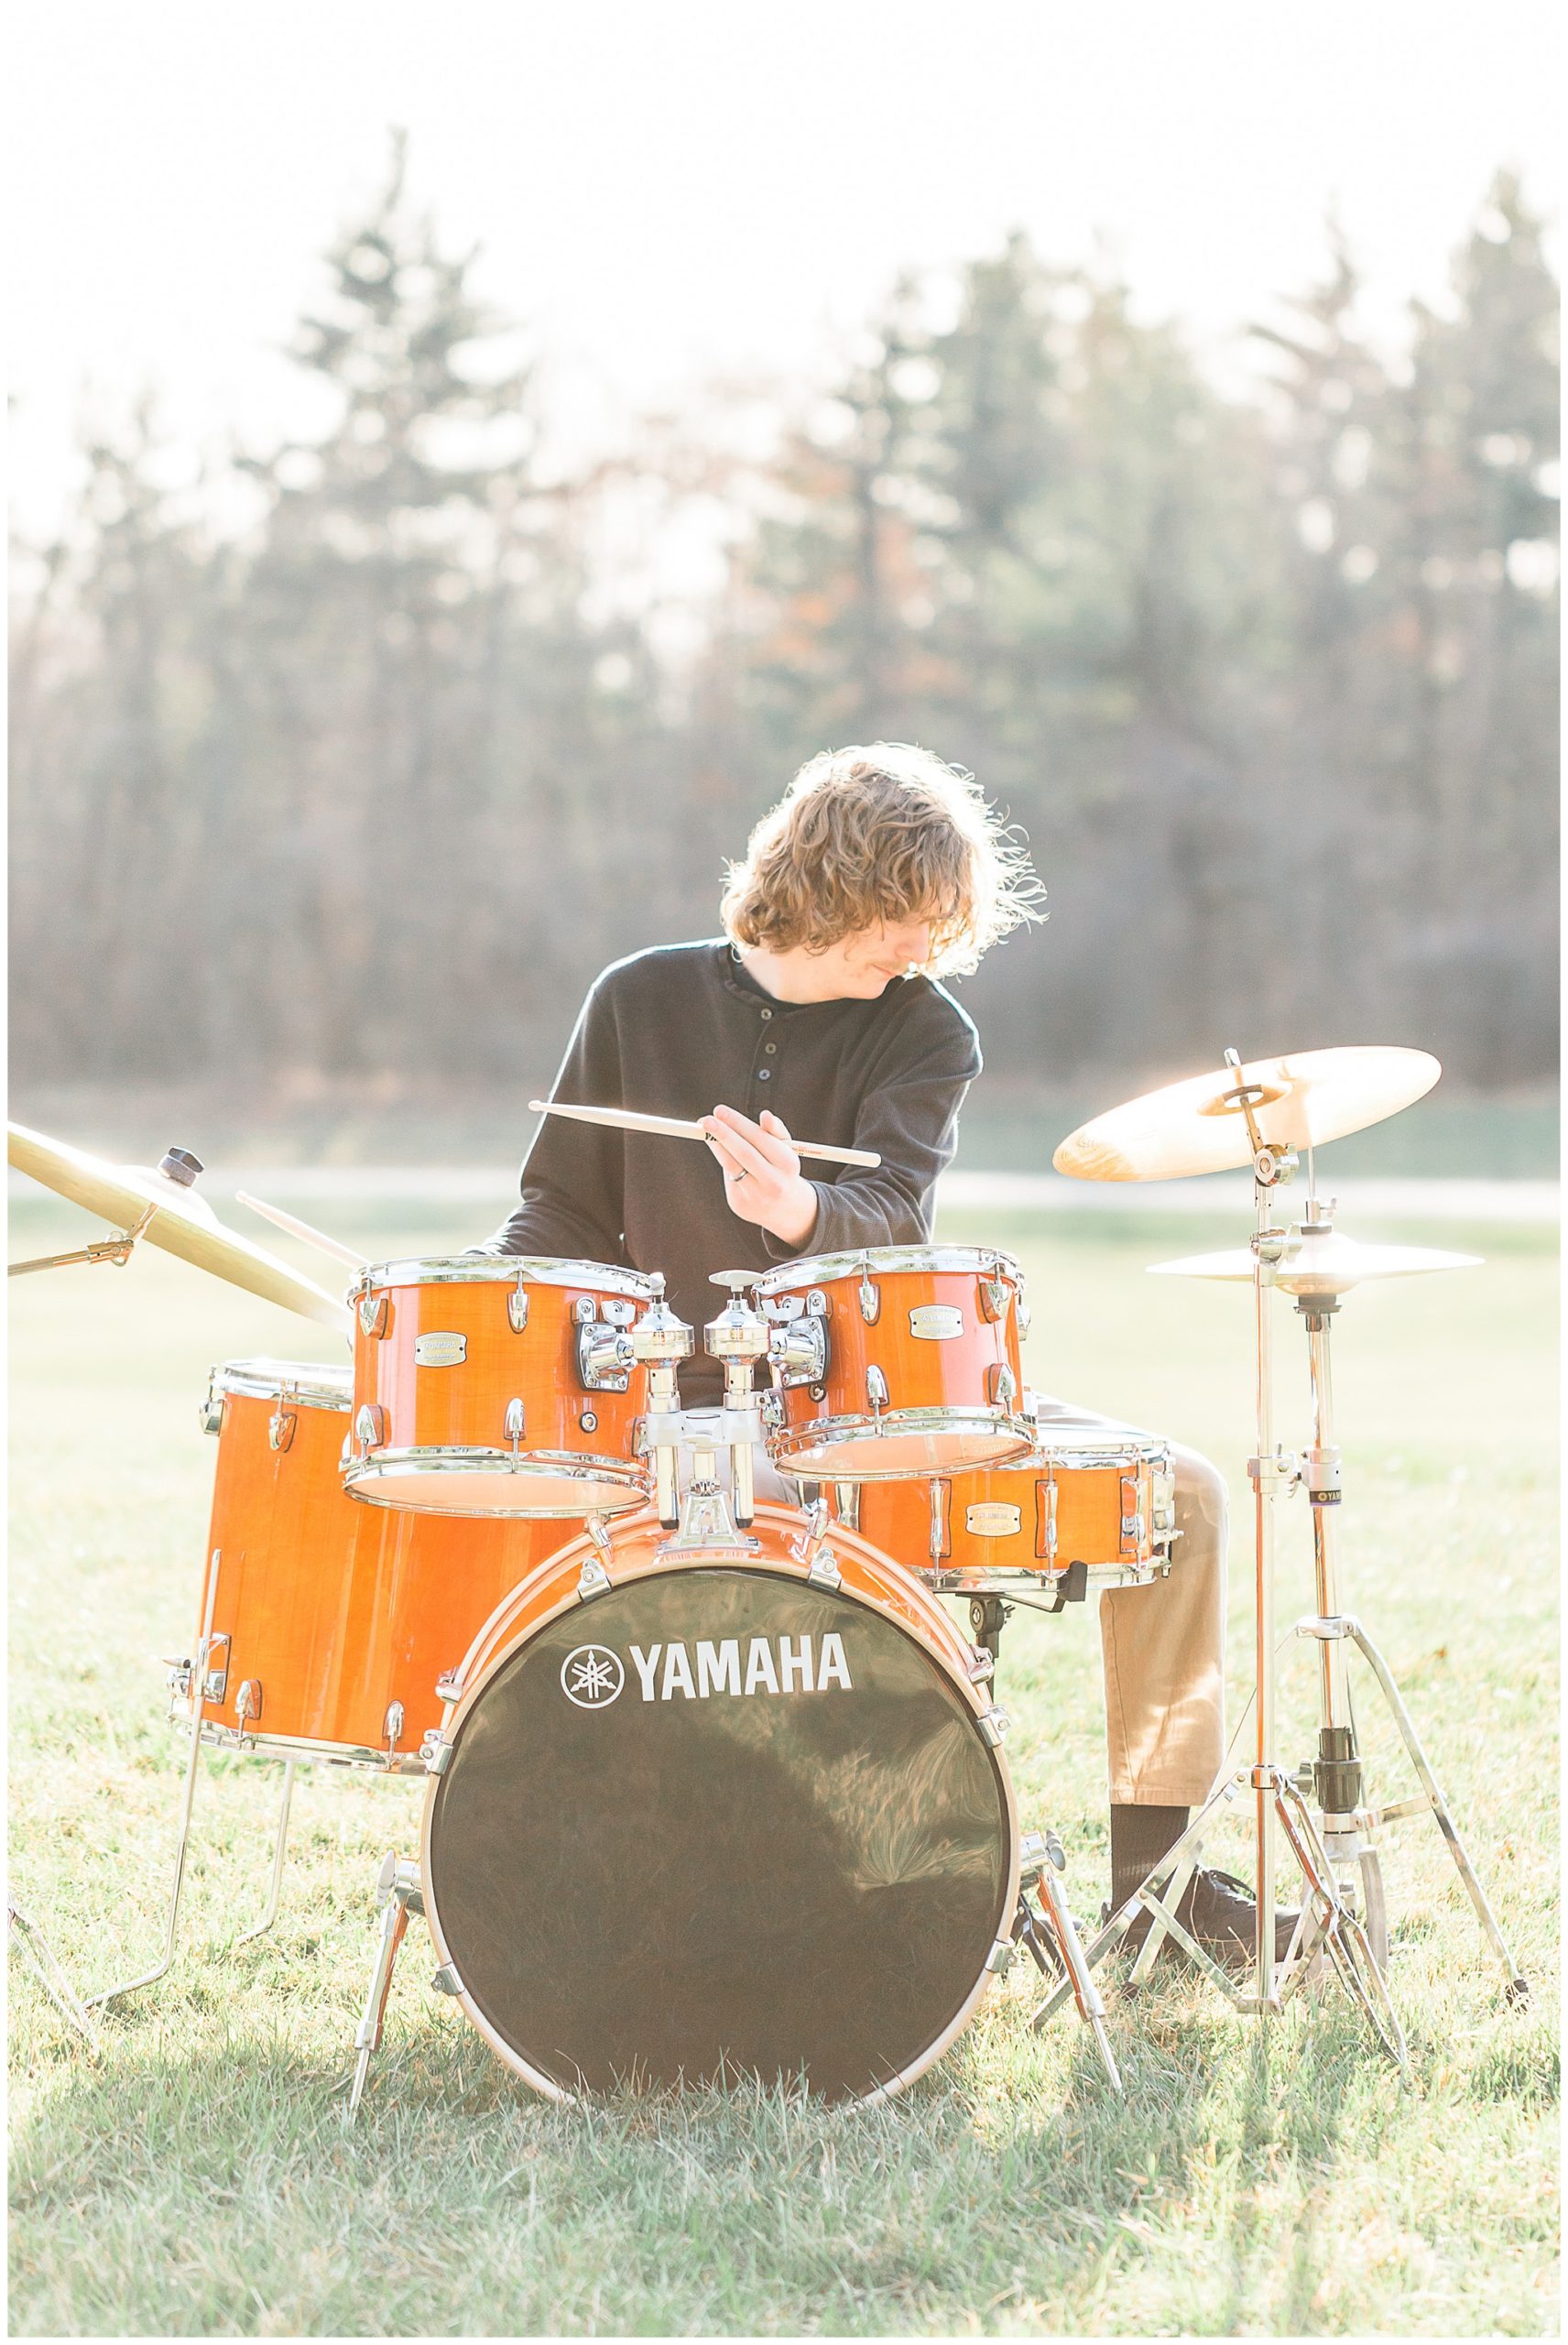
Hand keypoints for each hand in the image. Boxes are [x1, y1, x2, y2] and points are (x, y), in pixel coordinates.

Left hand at [701, 1105, 817, 1247]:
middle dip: (723, 1134)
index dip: (738, 1123)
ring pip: (730, 1166)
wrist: (784, 1208)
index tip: (719, 1111)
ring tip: (703, 1130)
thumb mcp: (785, 1148)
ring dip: (715, 1146)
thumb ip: (775, 1130)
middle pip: (744, 1154)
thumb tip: (765, 1115)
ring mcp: (756, 1195)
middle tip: (706, 1120)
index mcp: (788, 1164)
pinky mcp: (740, 1204)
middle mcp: (773, 1182)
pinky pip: (728, 1177)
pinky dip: (723, 1160)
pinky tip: (722, 1151)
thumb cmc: (781, 1167)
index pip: (760, 1139)